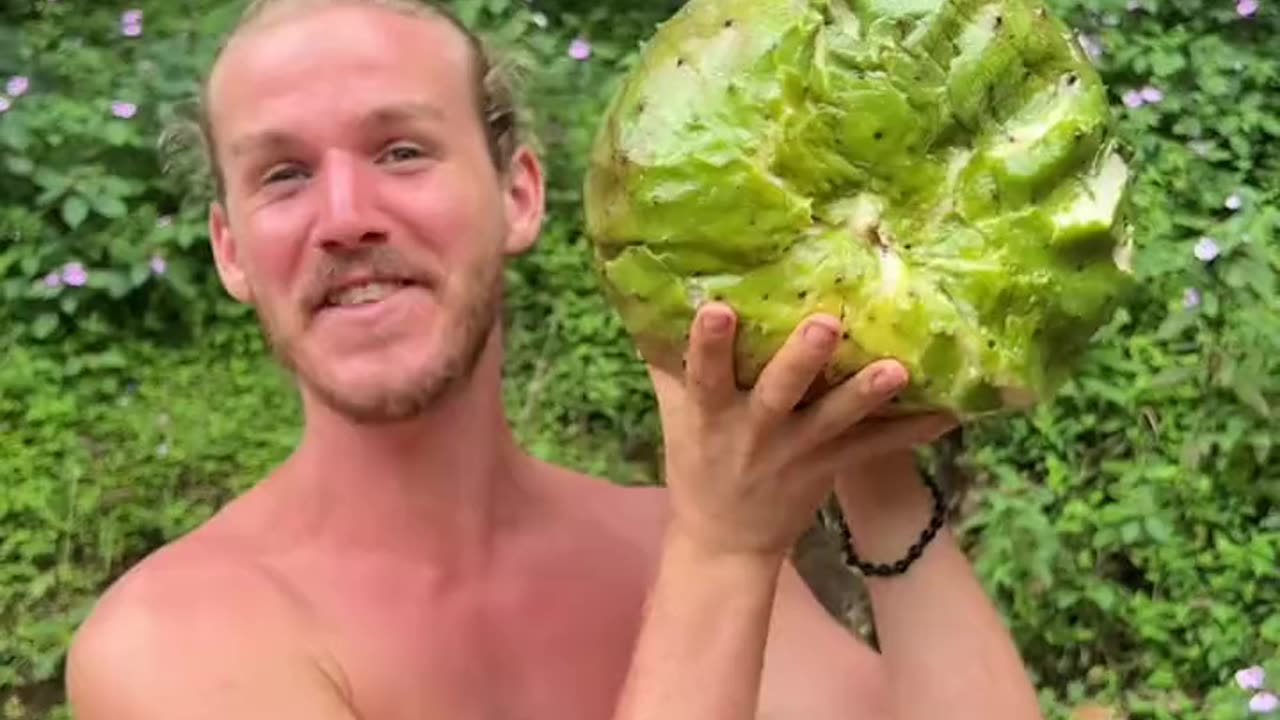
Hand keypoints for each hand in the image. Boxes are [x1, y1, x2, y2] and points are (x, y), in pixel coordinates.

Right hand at [646, 302, 955, 559]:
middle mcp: (755, 431)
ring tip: (899, 367)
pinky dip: (912, 431)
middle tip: (825, 324)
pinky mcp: (830, 466)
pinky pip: (875, 447)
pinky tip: (951, 412)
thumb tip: (655, 294)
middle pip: (779, 393)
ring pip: (836, 419)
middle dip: (800, 361)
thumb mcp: (675, 413)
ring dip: (867, 392)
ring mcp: (797, 451)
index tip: (717, 308)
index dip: (709, 344)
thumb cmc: (696, 460)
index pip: (704, 376)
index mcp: (711, 414)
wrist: (724, 541)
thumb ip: (668, 359)